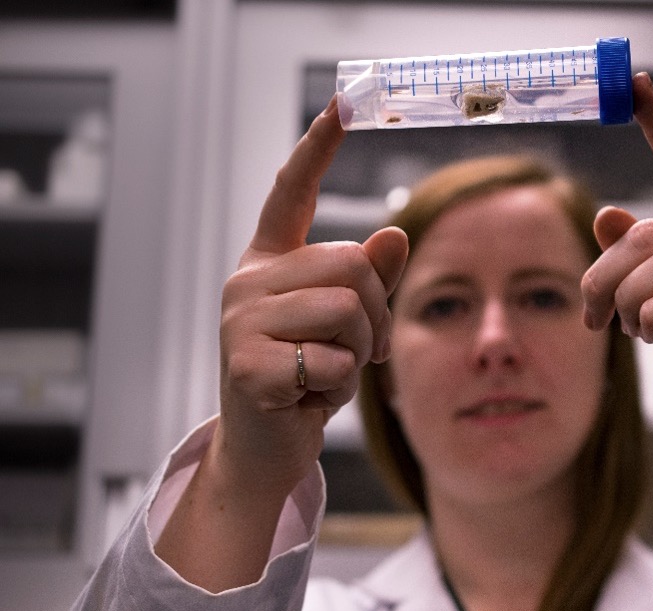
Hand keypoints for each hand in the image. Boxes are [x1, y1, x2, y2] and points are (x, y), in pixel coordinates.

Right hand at [155, 95, 406, 590]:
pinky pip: (336, 361)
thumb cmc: (308, 378)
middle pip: (350, 264)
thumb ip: (368, 279)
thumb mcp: (346, 325)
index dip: (317, 148)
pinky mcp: (247, 365)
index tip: (343, 101)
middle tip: (354, 352)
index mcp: (270, 263)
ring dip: (360, 352)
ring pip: (348, 310)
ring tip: (328, 373)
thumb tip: (393, 233)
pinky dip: (341, 387)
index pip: (290, 193)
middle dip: (374, 315)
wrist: (265, 448)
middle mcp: (248, 281)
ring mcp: (240, 321)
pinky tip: (309, 398)